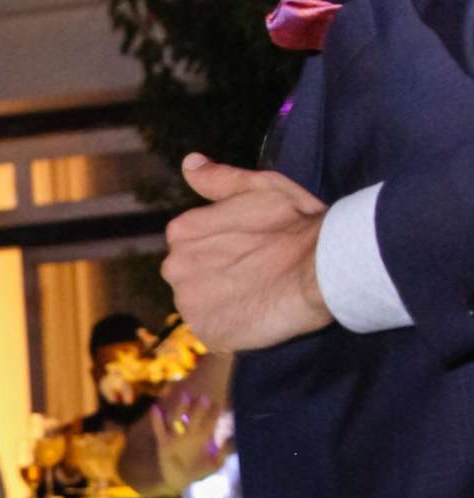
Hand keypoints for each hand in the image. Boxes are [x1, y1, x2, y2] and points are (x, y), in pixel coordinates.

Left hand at [162, 157, 330, 352]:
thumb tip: (189, 163)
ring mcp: (189, 304)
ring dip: (223, 303)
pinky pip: (215, 332)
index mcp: (182, 231)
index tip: (251, 248)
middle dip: (216, 275)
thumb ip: (218, 179)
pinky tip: (257, 314)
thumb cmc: (295, 222)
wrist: (322, 267)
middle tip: (256, 272)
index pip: (191, 245)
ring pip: (200, 306)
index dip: (224, 248)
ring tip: (258, 293)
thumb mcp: (259, 187)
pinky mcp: (207, 333)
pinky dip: (232, 328)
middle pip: (190, 277)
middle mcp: (175, 268)